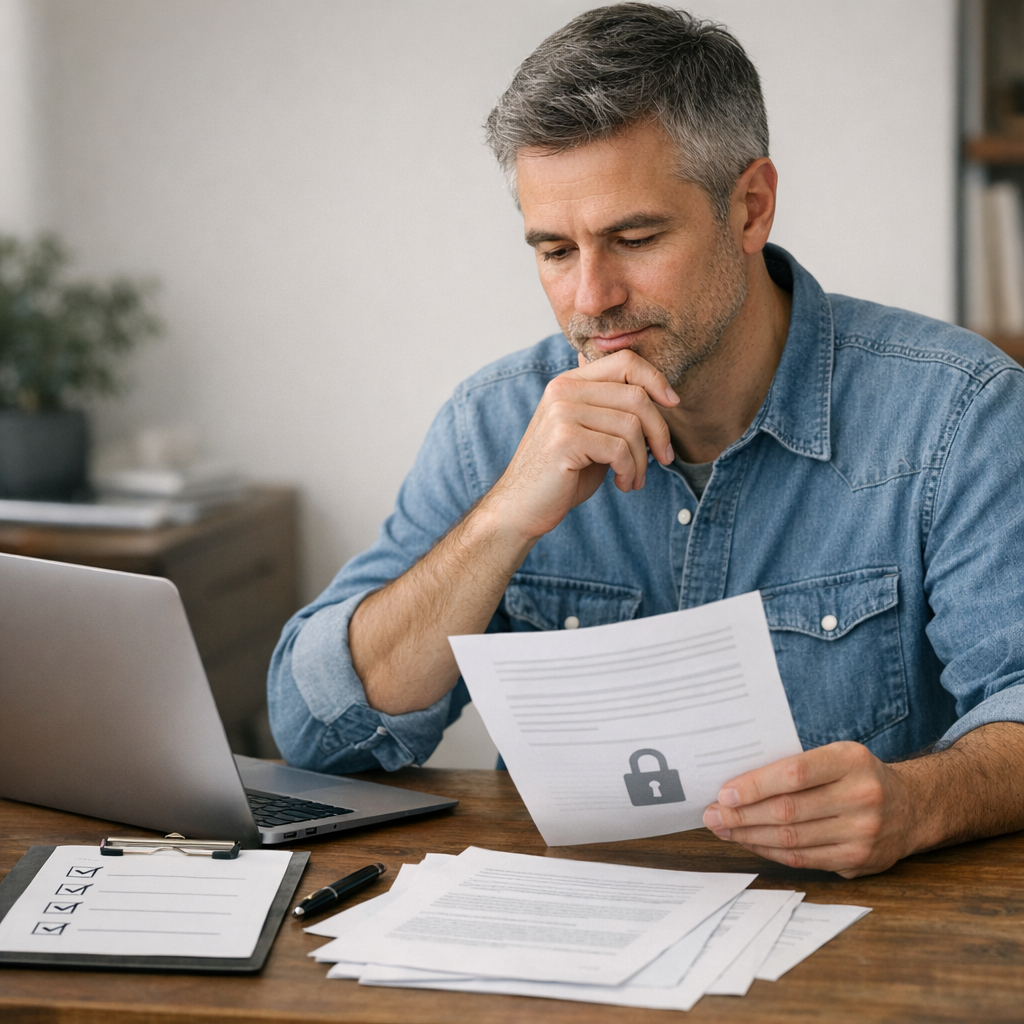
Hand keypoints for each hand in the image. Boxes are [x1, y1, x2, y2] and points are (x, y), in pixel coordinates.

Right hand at [485, 349, 678, 540]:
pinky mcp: (565, 439)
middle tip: (664, 457)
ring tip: (635, 478)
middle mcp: (563, 390)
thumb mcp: (589, 433)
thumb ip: (610, 408)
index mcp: (570, 382)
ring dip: (643, 459)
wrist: (522, 507)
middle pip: (636, 394)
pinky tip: (622, 484)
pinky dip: (630, 470)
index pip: (625, 361)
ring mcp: (562, 412)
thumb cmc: (561, 474)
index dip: (656, 379)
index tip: (672, 404)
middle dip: (659, 430)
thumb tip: (643, 381)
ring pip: (631, 425)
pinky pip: (619, 449)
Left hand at [701, 741, 918, 877]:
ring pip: (792, 839)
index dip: (755, 785)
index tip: (724, 792)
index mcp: (851, 761)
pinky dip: (770, 852)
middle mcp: (861, 797)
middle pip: (788, 811)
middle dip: (742, 815)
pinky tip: (750, 842)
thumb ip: (797, 766)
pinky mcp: (858, 861)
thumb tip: (738, 783)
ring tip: (723, 829)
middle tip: (712, 815)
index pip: (794, 774)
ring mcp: (863, 834)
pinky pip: (804, 859)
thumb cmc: (858, 775)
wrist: (912, 807)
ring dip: (750, 836)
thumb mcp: (837, 755)